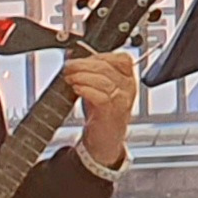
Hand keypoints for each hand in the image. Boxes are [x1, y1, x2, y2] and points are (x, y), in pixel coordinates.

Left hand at [63, 49, 139, 166]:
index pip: (120, 58)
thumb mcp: (97, 88)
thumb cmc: (101, 114)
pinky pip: (102, 97)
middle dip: (83, 64)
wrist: (104, 141)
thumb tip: (72, 56)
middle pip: (108, 67)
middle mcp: (129, 88)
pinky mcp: (113, 113)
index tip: (79, 58)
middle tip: (68, 67)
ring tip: (70, 78)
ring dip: (82, 76)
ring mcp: (123, 100)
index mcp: (128, 79)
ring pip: (104, 80)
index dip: (98, 56)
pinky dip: (87, 90)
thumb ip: (89, 72)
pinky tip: (77, 89)